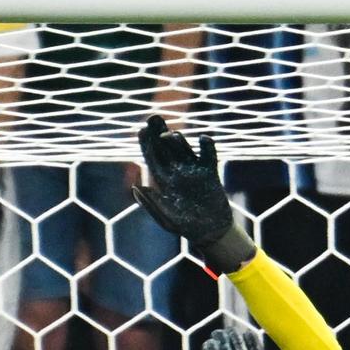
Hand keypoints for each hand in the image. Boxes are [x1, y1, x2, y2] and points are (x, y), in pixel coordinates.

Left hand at [133, 115, 251, 268]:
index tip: (141, 129)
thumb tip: (138, 187)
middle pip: (166, 148)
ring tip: (171, 134)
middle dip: (159, 132)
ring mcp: (194, 171)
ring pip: (184, 149)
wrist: (211, 232)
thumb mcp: (167, 220)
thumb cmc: (187, 228)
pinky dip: (207, 146)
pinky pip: (208, 155)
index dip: (146, 144)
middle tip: (154, 117)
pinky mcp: (210, 173)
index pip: (152, 158)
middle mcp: (177, 172)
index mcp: (164, 181)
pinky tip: (203, 139)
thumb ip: (152, 204)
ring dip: (178, 140)